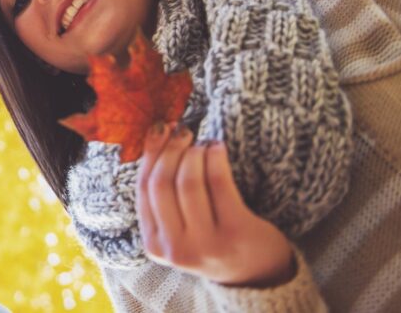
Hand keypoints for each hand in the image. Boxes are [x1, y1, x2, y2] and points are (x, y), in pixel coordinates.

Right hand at [136, 125, 296, 287]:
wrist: (257, 271)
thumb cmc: (212, 237)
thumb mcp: (178, 226)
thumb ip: (162, 195)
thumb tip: (155, 135)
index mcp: (154, 245)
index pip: (143, 189)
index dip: (151, 153)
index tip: (161, 129)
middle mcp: (176, 248)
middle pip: (162, 183)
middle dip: (171, 150)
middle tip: (184, 132)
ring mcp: (206, 244)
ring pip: (188, 182)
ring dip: (194, 152)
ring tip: (204, 144)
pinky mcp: (235, 233)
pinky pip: (218, 182)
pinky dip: (215, 157)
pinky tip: (218, 148)